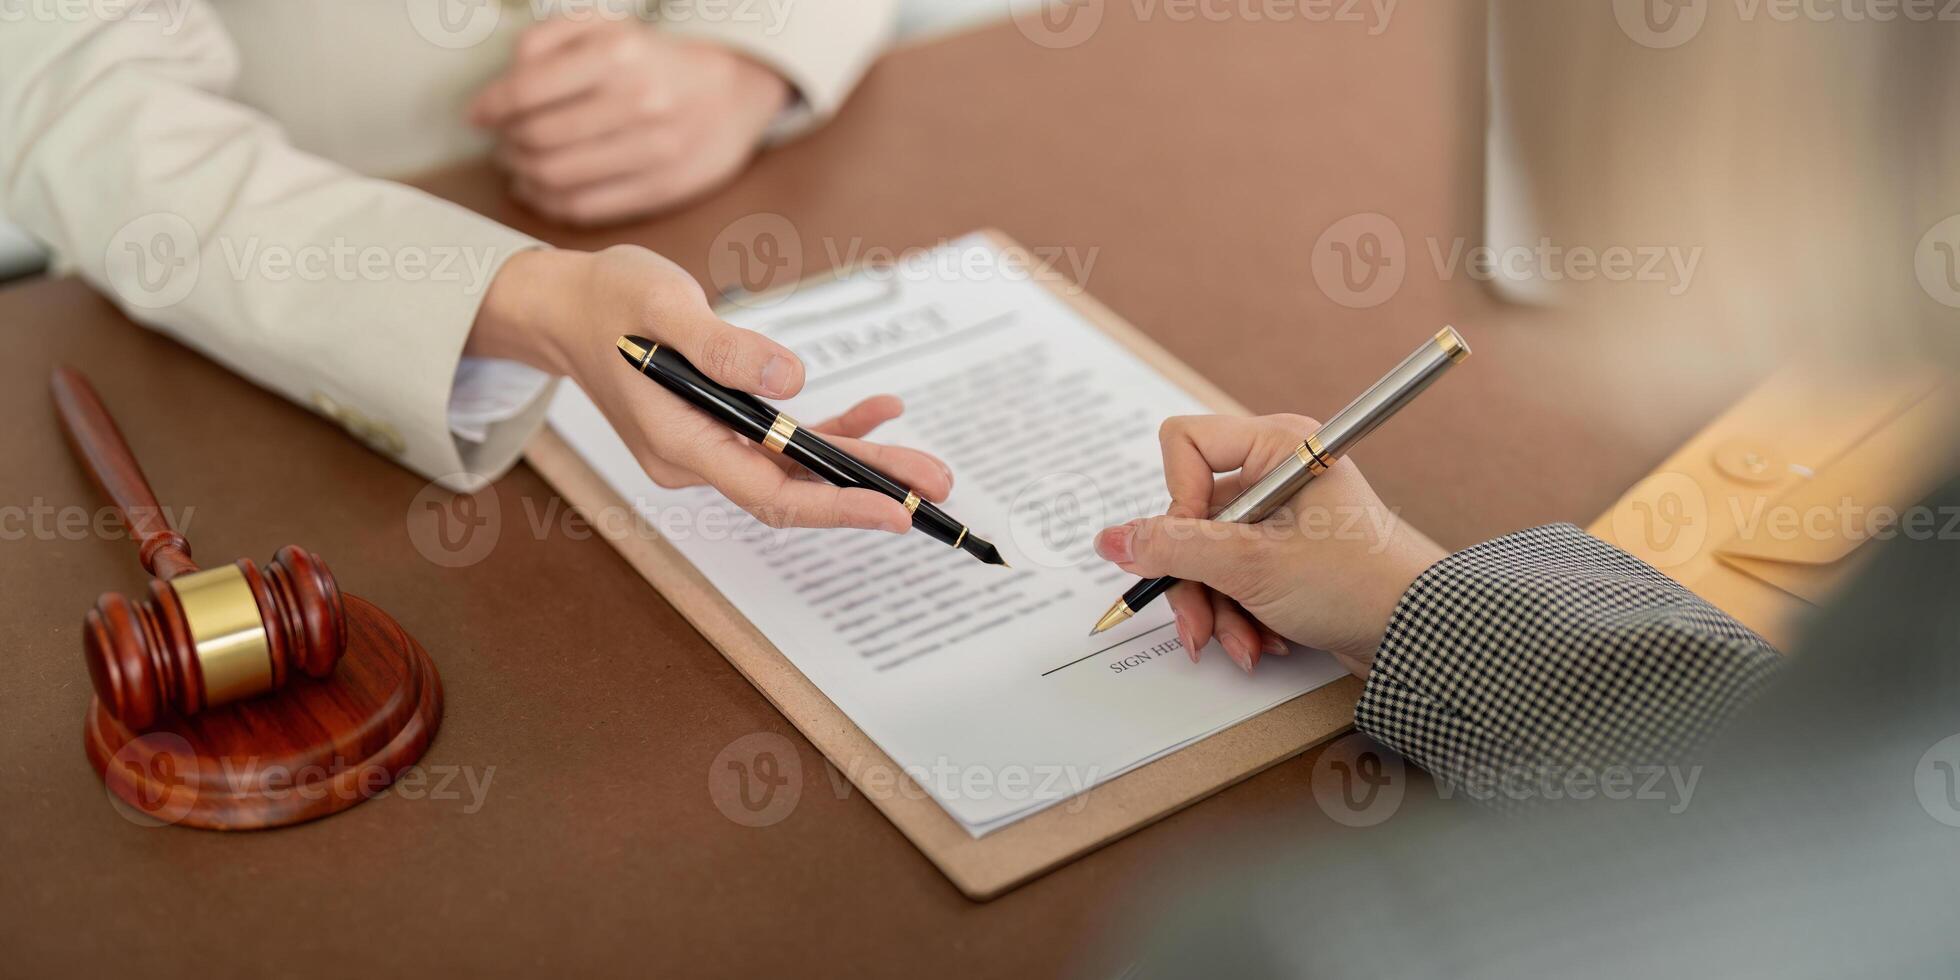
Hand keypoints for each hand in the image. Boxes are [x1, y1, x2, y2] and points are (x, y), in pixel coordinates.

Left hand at [469, 19, 791, 225]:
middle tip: (502, 141)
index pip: (527, 90)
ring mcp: (652, 150)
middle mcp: (638, 101)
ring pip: (556, 177)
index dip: (491, 107)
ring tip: (519, 165)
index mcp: (618, 52)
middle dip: (507, 143)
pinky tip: (540, 190)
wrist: (733, 95)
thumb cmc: (655, 61)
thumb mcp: (605, 27)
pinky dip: (548, 202)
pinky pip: (584, 207)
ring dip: (523, 174)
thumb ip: (547, 41)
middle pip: (537, 138)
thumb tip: (499, 91)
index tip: (478, 115)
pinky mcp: (660, 188)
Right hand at [470, 246, 950, 530]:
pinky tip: (879, 411)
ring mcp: (711, 447)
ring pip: (796, 468)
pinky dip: (833, 432)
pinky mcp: (723, 428)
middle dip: (866, 490)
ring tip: (926, 468)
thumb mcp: (664, 307)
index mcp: (679, 442)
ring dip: (860, 466)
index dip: (836, 504)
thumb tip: (791, 381)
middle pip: (793, 488)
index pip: (769, 491)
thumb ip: (724, 348)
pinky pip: (787, 442)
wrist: (569, 306)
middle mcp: (697, 458)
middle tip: (935, 488)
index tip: (894, 510)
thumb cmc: (611, 301)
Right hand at [1093, 415, 1446, 676]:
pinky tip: (1264, 642)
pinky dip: (1240, 616)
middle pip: (1189, 515)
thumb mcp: (1249, 565)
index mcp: (1277, 446)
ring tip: (1244, 645)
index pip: (1184, 445)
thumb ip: (1172, 549)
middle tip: (1201, 627)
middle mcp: (1276, 473)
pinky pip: (1234, 579)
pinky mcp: (1286, 557)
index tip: (1195, 546)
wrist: (1420, 636)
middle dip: (1194, 580)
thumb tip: (1111, 539)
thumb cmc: (1356, 583)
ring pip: (1207, 556)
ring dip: (1217, 609)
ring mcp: (1280, 518)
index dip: (1176, 500)